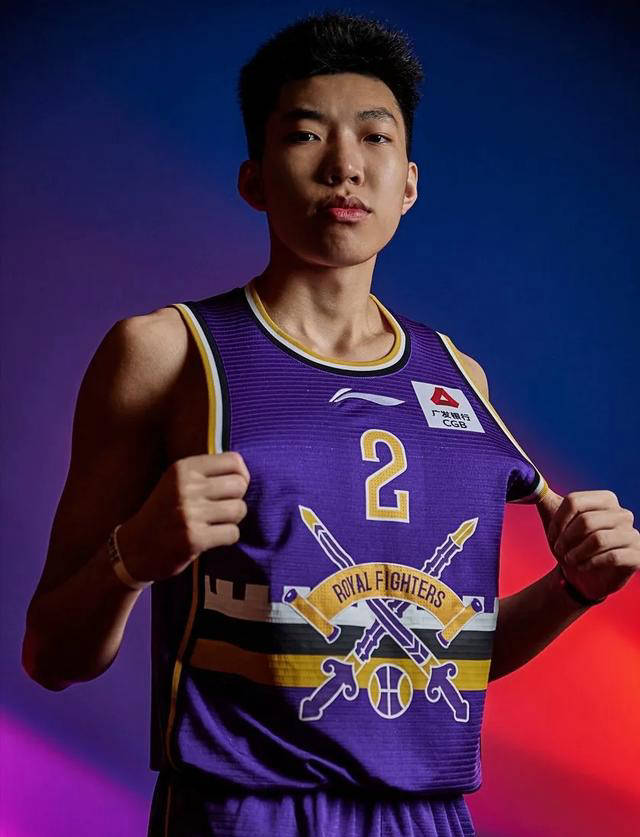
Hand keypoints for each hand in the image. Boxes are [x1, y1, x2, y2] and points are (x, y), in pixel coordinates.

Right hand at [116, 451, 249, 582]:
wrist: (134, 548)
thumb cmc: (164, 512)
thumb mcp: (177, 482)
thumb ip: (206, 473)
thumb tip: (244, 471)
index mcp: (184, 468)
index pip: (233, 461)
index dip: (241, 475)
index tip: (232, 487)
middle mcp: (187, 487)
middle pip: (240, 485)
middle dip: (237, 499)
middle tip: (222, 508)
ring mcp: (190, 513)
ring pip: (239, 509)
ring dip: (232, 519)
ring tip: (215, 523)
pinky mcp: (194, 538)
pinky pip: (232, 533)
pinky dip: (227, 537)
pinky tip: (212, 537)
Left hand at [538, 488, 639, 601]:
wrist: (581, 575)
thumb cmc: (569, 544)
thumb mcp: (554, 519)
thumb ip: (543, 497)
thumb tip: (528, 473)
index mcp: (606, 499)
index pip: (574, 501)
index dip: (558, 521)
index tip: (552, 535)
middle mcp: (623, 514)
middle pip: (585, 521)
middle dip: (566, 539)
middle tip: (560, 550)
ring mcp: (633, 535)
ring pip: (598, 539)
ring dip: (576, 553)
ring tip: (570, 559)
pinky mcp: (637, 556)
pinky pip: (612, 557)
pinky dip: (590, 564)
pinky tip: (583, 567)